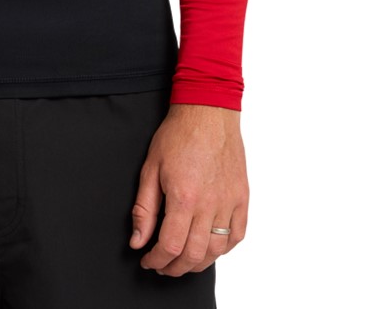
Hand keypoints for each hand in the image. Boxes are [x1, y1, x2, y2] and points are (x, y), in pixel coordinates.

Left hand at [128, 103, 247, 276]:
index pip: (170, 246)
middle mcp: (209, 204)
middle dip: (174, 267)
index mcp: (184, 198)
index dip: (156, 260)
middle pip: (194, 255)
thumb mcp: (150, 168)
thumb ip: (144, 209)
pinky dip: (223, 248)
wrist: (207, 111)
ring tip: (183, 259)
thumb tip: (137, 241)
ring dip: (198, 263)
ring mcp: (229, 202)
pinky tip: (210, 246)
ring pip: (217, 250)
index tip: (148, 260)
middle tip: (163, 265)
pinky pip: (237, 235)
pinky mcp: (242, 197)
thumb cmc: (178, 135)